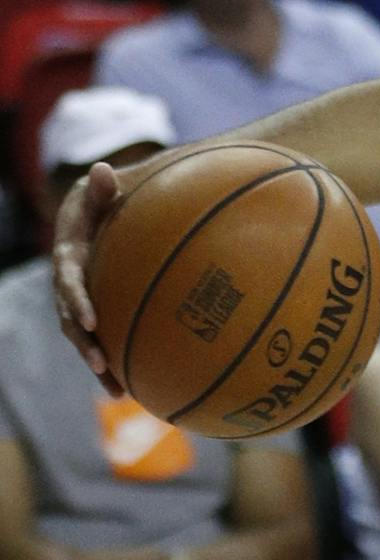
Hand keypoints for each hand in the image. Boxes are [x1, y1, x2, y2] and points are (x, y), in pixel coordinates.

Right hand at [52, 162, 126, 394]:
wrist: (96, 214)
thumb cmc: (103, 200)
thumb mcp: (99, 191)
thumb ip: (101, 187)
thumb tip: (102, 170)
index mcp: (68, 257)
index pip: (68, 282)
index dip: (77, 301)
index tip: (91, 320)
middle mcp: (69, 284)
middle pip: (71, 319)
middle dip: (84, 343)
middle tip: (100, 362)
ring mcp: (80, 301)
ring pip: (83, 338)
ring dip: (97, 363)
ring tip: (117, 390)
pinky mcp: (96, 311)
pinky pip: (100, 339)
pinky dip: (112, 362)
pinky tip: (131, 388)